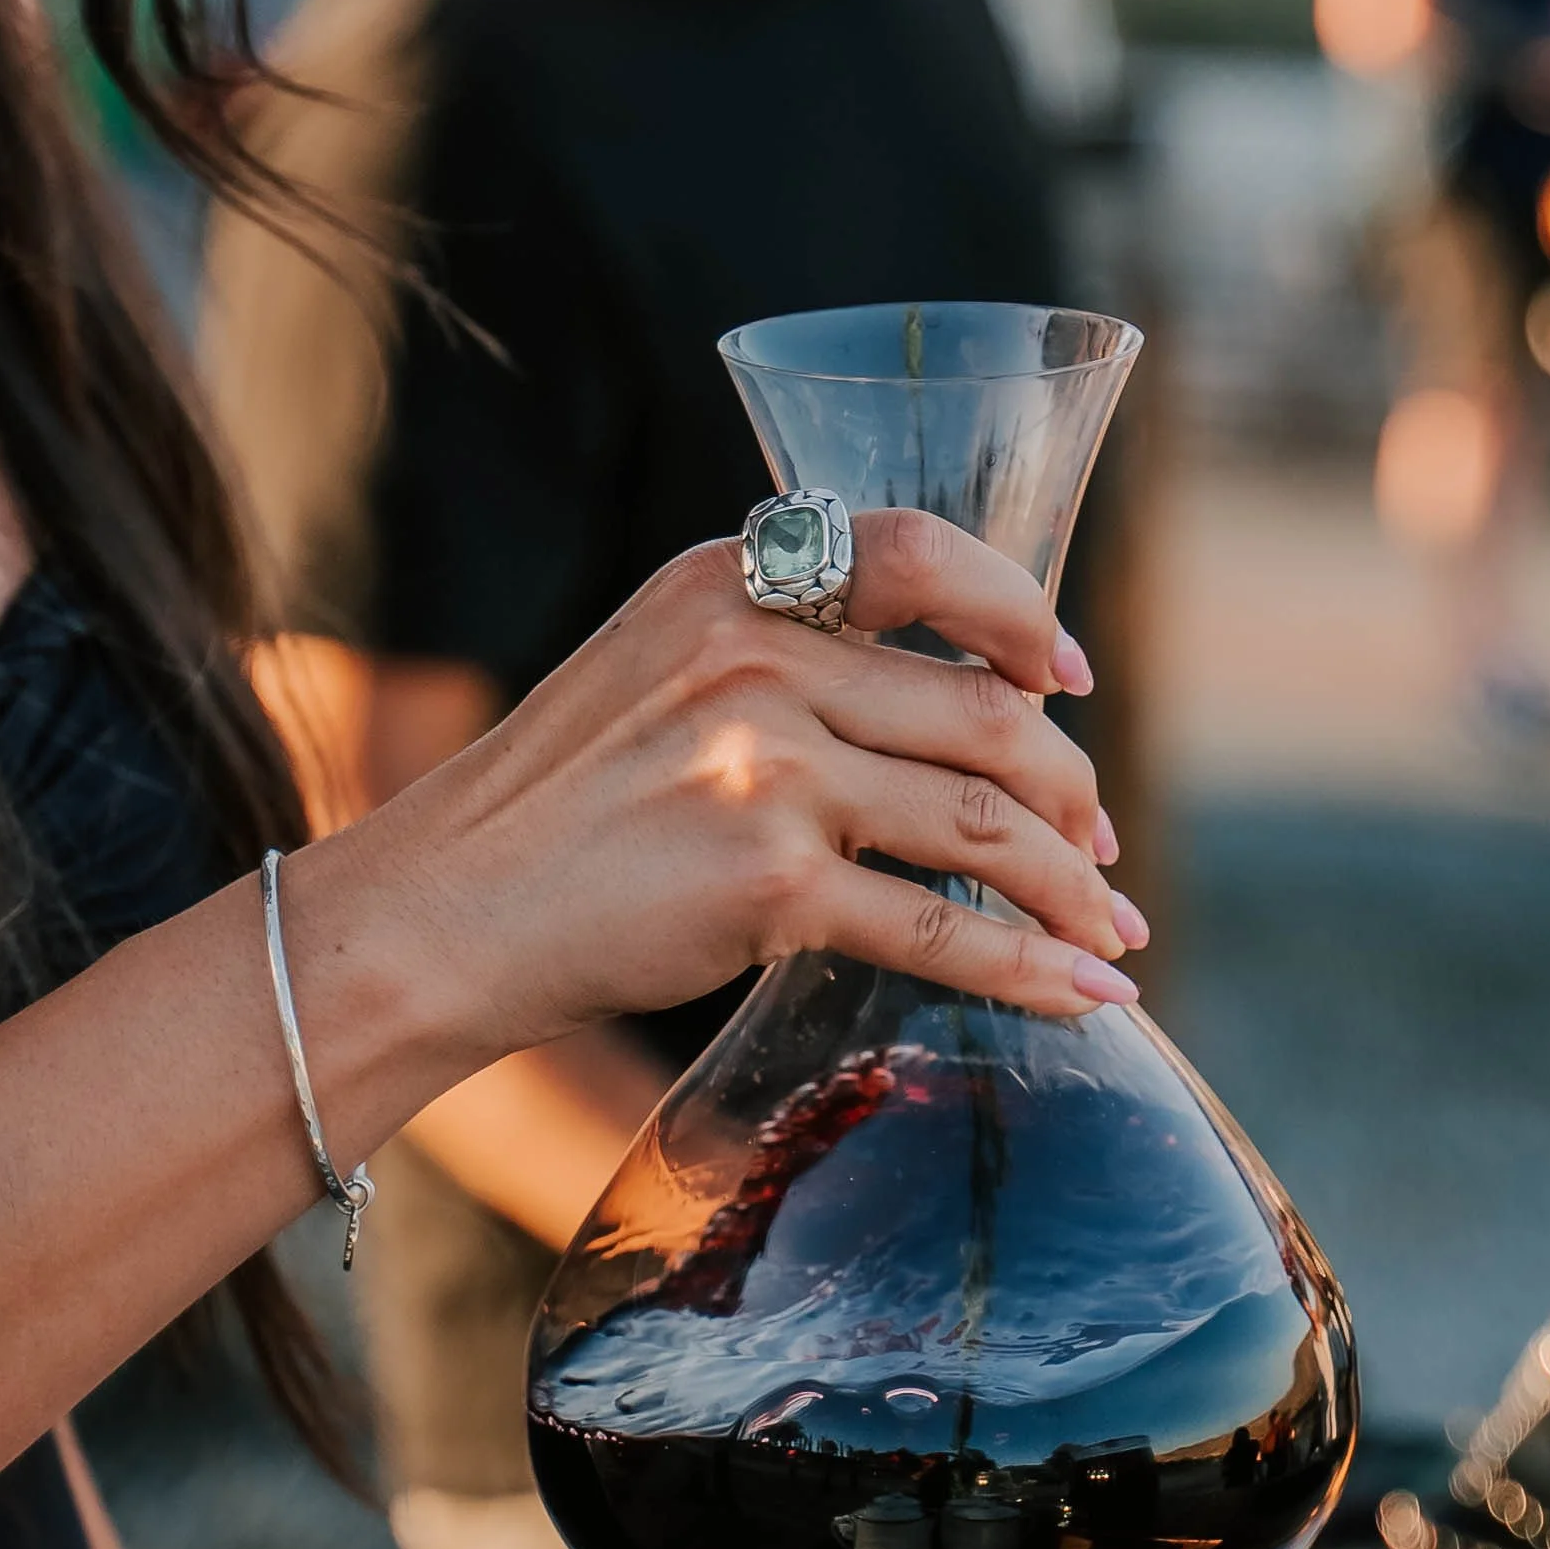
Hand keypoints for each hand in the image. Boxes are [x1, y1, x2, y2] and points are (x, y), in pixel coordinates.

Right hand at [321, 508, 1139, 1064]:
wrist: (439, 915)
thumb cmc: (552, 807)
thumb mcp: (653, 666)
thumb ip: (773, 654)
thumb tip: (938, 704)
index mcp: (732, 580)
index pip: (922, 554)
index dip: (1022, 614)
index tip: (1071, 679)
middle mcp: (757, 656)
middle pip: (985, 714)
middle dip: (1073, 790)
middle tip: (1101, 844)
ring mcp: (768, 768)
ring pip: (984, 823)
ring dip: (1071, 889)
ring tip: (1110, 934)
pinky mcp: (770, 883)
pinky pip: (942, 929)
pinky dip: (1032, 969)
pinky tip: (1084, 994)